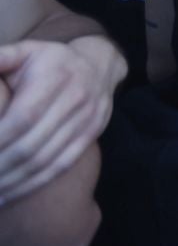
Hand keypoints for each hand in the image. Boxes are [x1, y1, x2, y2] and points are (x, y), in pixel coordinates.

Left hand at [0, 35, 123, 203]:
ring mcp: (86, 119)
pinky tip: (8, 194)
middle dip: (0, 166)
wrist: (100, 64)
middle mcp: (75, 99)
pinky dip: (32, 184)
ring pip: (44, 161)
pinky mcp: (90, 134)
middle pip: (31, 145)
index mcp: (55, 77)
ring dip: (11, 181)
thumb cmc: (50, 61)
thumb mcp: (27, 51)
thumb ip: (1, 59)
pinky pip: (60, 165)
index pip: (22, 117)